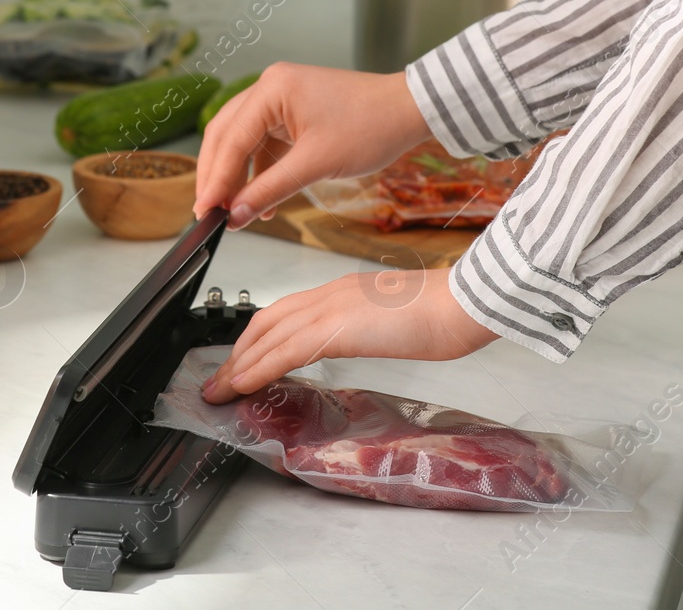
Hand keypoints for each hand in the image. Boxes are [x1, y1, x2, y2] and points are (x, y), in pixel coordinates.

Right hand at [194, 62, 431, 229]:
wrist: (409, 112)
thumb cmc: (372, 126)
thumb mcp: (316, 164)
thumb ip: (270, 190)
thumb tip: (237, 215)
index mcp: (272, 89)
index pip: (230, 138)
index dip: (215, 178)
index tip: (204, 208)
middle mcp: (270, 87)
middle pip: (227, 135)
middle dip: (218, 176)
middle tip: (209, 211)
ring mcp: (281, 99)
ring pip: (243, 141)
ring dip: (238, 177)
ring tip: (235, 212)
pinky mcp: (292, 113)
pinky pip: (265, 144)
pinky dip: (261, 172)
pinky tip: (263, 202)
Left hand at [201, 269, 499, 402]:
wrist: (462, 303)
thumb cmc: (446, 312)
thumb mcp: (400, 318)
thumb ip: (376, 325)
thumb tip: (370, 337)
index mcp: (344, 291)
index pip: (287, 312)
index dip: (259, 338)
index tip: (245, 360)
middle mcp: (330, 294)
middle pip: (266, 321)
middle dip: (239, 352)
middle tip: (221, 380)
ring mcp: (330, 309)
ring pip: (267, 336)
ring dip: (238, 365)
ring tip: (219, 390)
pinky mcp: (334, 330)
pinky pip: (283, 352)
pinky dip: (256, 369)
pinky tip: (241, 386)